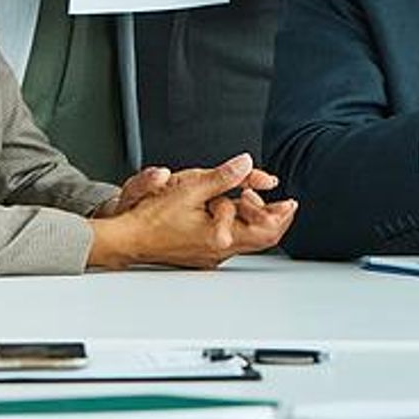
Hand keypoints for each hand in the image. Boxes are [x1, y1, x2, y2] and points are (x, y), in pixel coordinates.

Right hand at [87, 153, 296, 268]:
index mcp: (221, 236)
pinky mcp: (201, 253)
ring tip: (254, 200)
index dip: (282, 215)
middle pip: (262, 239)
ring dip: (255, 219)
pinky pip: (230, 240)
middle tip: (282, 202)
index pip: (266, 231)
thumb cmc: (152, 219)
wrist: (128, 239)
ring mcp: (210, 254)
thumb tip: (245, 164)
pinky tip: (233, 212)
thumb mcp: (191, 188)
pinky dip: (239, 225)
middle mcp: (219, 250)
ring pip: (247, 240)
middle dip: (274, 217)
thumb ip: (223, 176)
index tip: (290, 201)